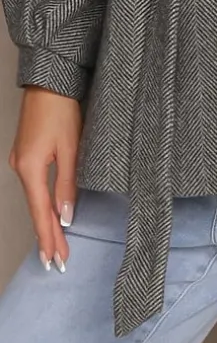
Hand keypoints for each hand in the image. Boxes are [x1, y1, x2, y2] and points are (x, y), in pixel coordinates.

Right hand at [8, 86, 81, 272]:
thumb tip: (66, 216)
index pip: (41, 213)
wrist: (49, 81)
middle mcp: (20, 168)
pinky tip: (49, 213)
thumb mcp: (70, 147)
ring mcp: (21, 160)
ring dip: (46, 221)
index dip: (50, 238)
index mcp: (30, 169)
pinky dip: (43, 203)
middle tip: (58, 261)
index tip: (56, 261)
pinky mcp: (26, 152)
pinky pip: (34, 186)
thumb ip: (67, 184)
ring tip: (56, 245)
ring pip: (35, 199)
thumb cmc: (61, 109)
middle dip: (48, 236)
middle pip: (36, 209)